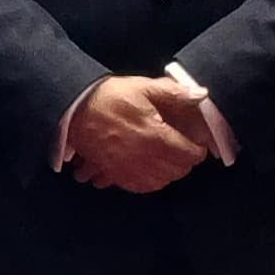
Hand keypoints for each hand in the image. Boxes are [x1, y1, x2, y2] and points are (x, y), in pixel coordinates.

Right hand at [67, 76, 208, 192]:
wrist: (73, 111)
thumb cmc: (108, 98)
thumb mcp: (142, 87)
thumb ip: (174, 92)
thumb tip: (201, 95)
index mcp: (156, 137)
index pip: (191, 154)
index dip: (197, 147)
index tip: (194, 139)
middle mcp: (145, 159)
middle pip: (179, 170)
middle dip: (184, 158)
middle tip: (180, 144)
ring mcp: (130, 170)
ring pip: (163, 181)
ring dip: (169, 170)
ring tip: (165, 155)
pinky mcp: (117, 176)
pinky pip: (143, 187)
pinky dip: (151, 180)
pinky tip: (149, 166)